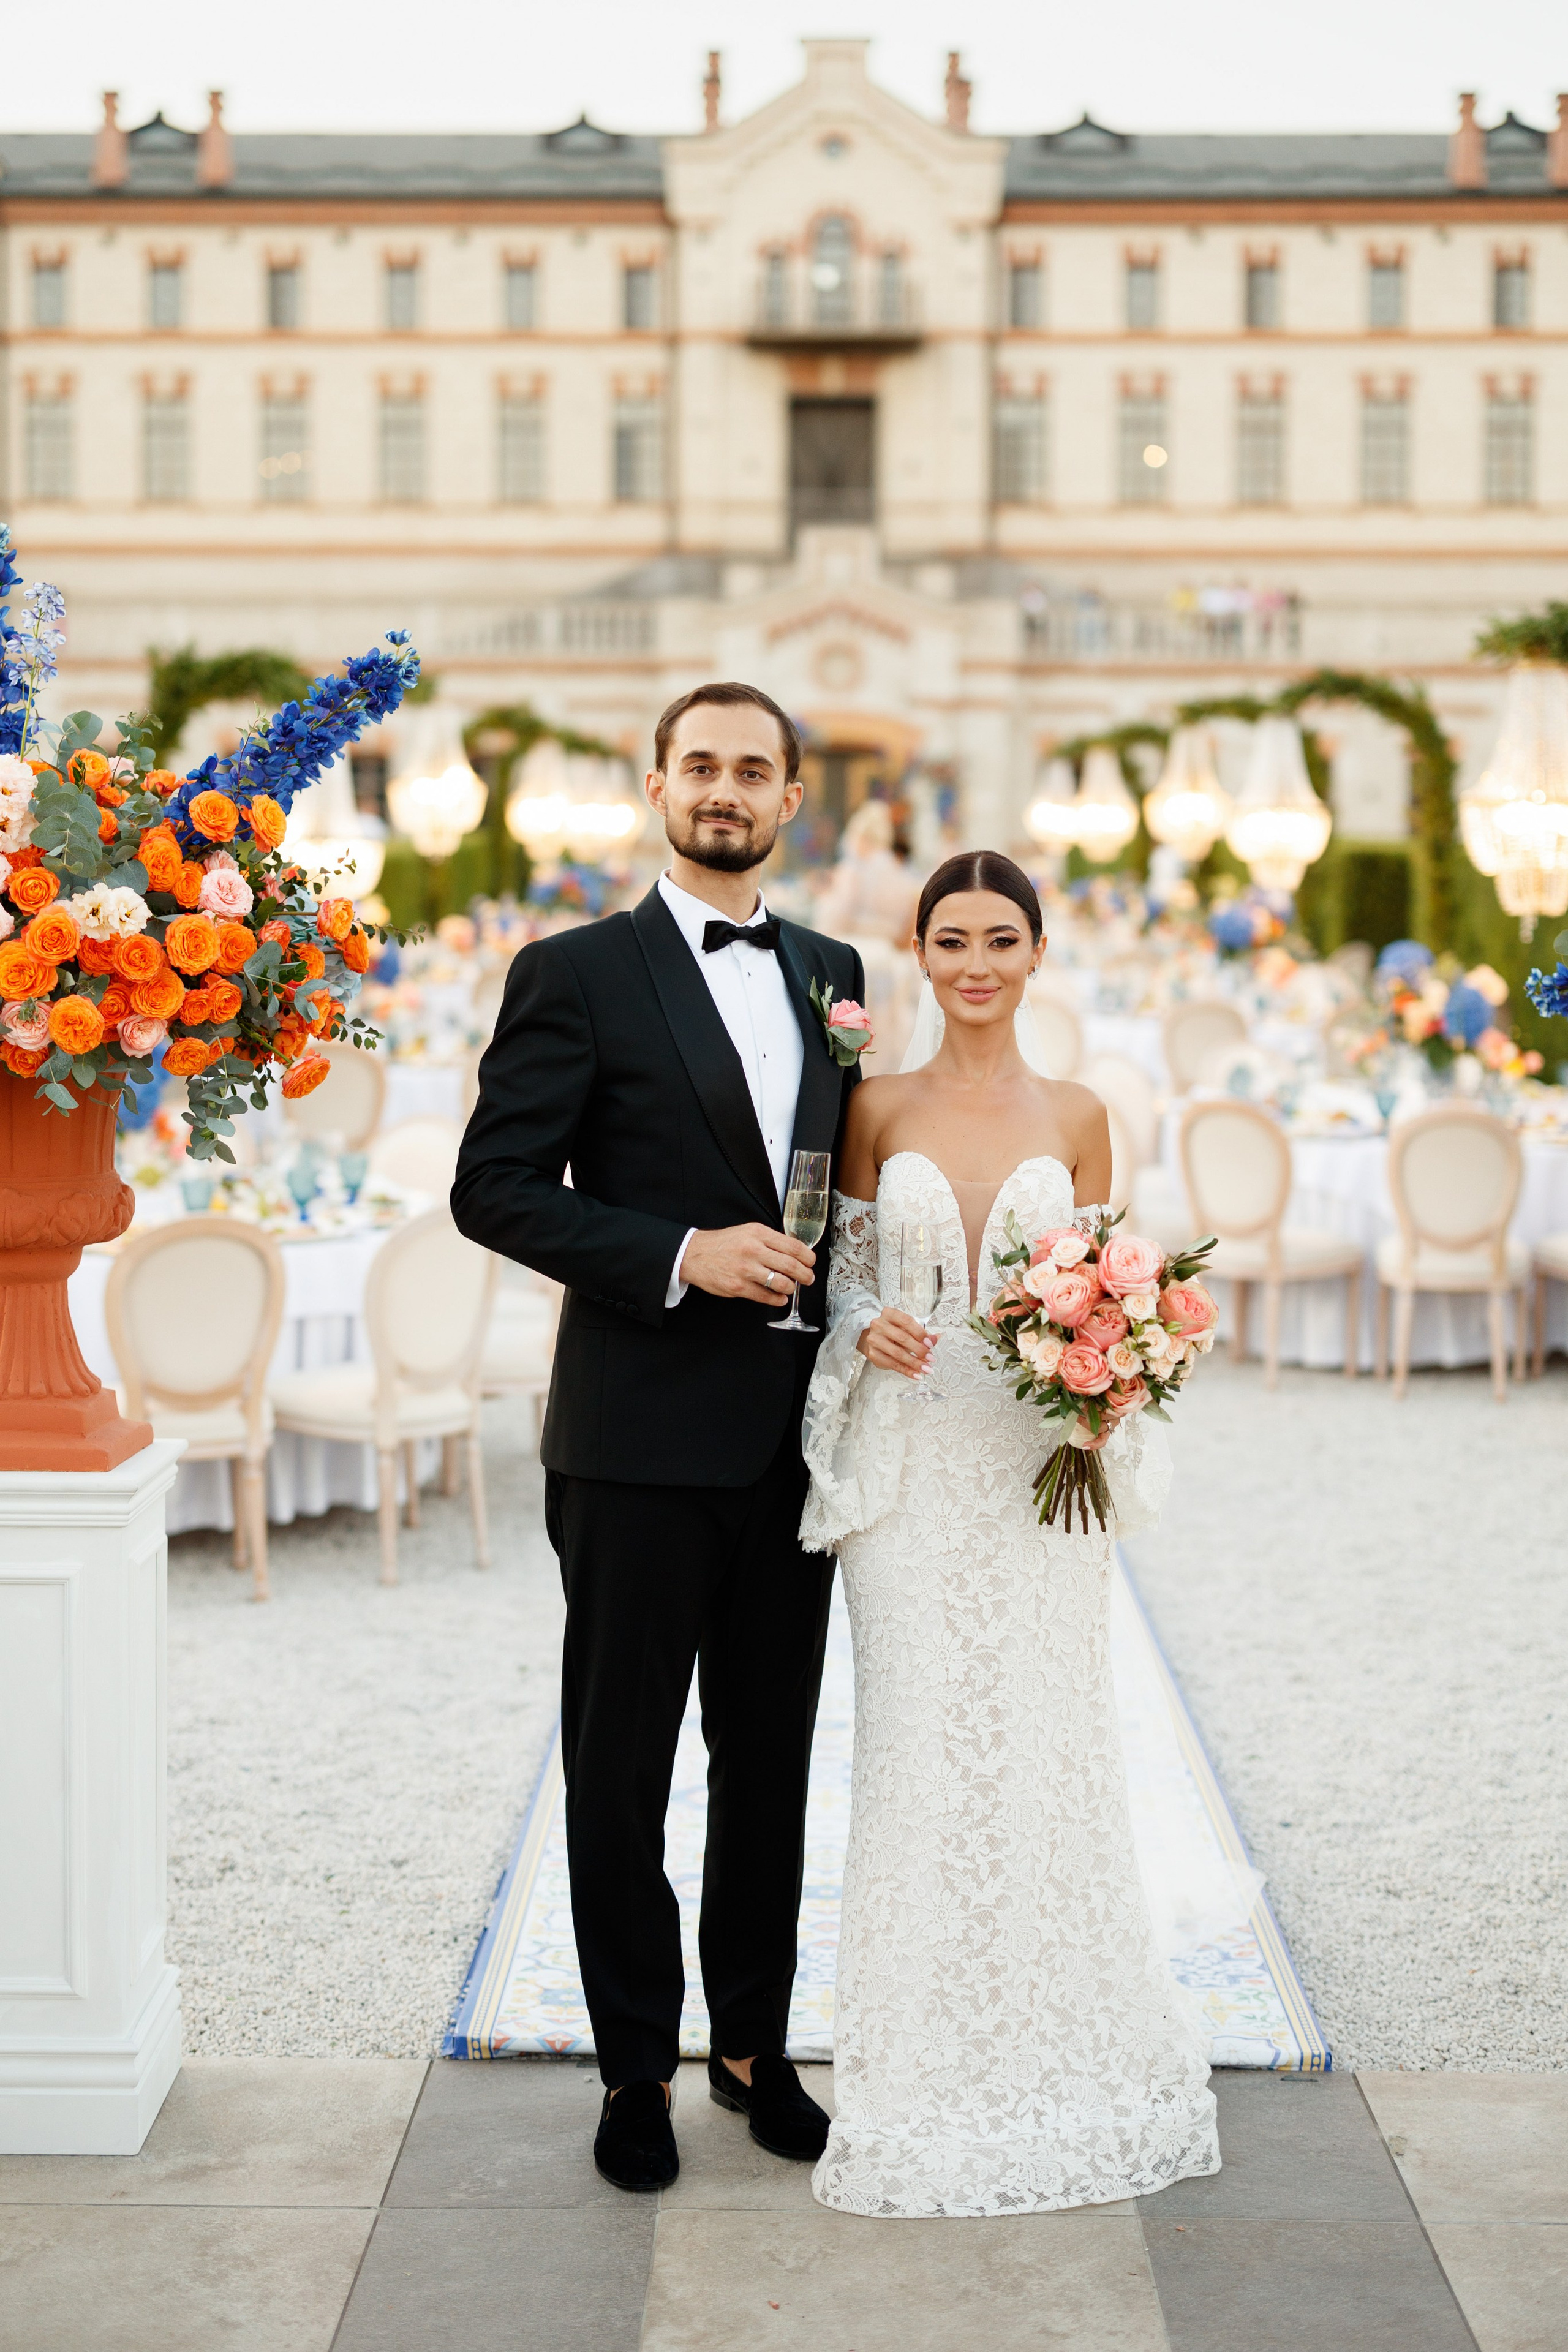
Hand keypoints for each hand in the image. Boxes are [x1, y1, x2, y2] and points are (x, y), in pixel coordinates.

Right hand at [680, 1223, 815, 1306]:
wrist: (694, 1254)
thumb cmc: (724, 1243)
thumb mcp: (748, 1231)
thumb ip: (770, 1240)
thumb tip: (795, 1253)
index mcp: (758, 1234)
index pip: (794, 1247)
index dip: (808, 1257)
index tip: (811, 1262)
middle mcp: (753, 1250)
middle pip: (792, 1265)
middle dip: (805, 1275)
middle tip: (808, 1279)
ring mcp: (745, 1270)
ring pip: (781, 1283)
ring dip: (791, 1288)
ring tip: (791, 1287)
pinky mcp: (738, 1287)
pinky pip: (766, 1297)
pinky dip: (777, 1299)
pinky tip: (779, 1298)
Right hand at [856, 1307, 933, 1378]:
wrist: (874, 1340)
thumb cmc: (893, 1332)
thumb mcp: (907, 1329)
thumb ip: (921, 1334)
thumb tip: (936, 1338)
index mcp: (889, 1314)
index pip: (906, 1321)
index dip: (920, 1333)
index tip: (930, 1344)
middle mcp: (879, 1325)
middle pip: (902, 1338)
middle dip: (919, 1350)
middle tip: (930, 1358)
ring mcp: (874, 1340)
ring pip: (897, 1353)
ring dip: (914, 1363)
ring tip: (926, 1369)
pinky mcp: (873, 1354)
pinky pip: (892, 1364)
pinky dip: (906, 1371)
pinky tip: (916, 1374)